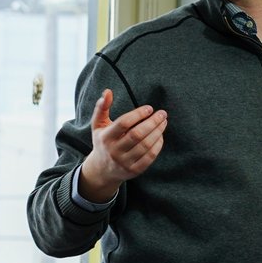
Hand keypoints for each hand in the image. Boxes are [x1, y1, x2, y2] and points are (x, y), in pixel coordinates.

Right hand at [77, 89, 166, 203]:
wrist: (102, 170)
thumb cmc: (103, 142)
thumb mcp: (98, 125)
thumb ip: (102, 108)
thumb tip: (107, 91)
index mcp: (105, 138)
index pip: (123, 123)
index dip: (138, 114)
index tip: (149, 108)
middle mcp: (114, 151)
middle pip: (137, 134)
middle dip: (152, 122)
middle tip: (162, 114)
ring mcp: (124, 162)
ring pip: (145, 145)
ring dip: (158, 132)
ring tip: (163, 122)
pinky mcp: (134, 170)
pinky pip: (150, 156)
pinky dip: (158, 145)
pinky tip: (160, 136)